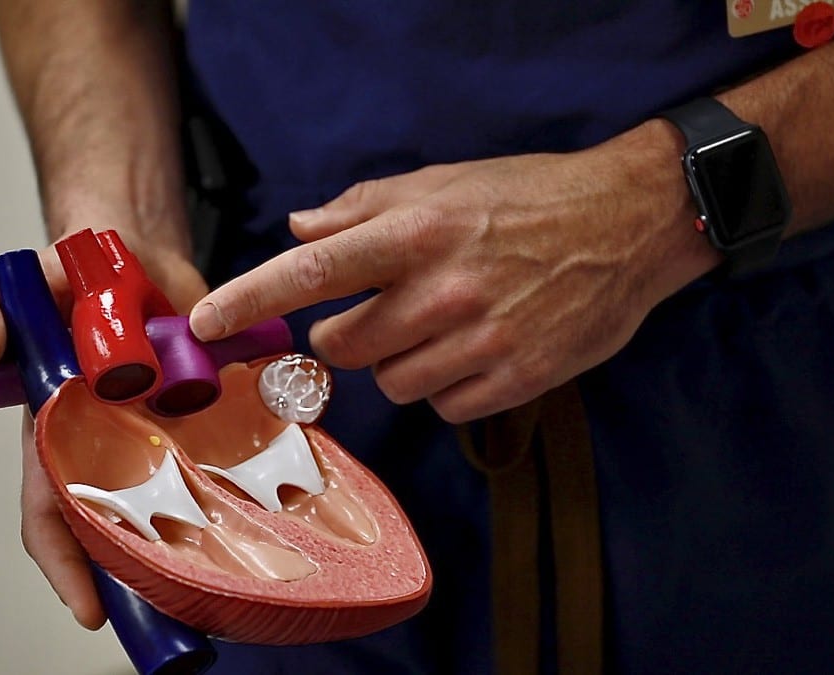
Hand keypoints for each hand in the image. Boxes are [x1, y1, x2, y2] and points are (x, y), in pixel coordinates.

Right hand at [0, 230, 207, 628]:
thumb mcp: (21, 289)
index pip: (52, 511)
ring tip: (229, 586)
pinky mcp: (210, 415)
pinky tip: (272, 513)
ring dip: (196, 544)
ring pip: (178, 505)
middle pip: (121, 526)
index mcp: (60, 433)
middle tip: (178, 617)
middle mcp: (112, 445)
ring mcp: (163, 435)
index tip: (91, 613)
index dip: (65, 565)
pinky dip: (243, 485)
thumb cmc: (69, 276)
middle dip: (140, 577)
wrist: (134, 249)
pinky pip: (226, 459)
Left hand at [189, 123, 718, 422]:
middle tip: (387, 308)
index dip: (249, 298)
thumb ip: (366, 206)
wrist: (628, 224)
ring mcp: (482, 339)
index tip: (205, 323)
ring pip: (392, 382)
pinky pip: (444, 406)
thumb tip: (300, 228)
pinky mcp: (517, 378)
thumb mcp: (445, 181)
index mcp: (418, 232)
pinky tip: (476, 349)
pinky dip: (447, 384)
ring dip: (402, 361)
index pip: (312, 271)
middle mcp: (444, 289)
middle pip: (344, 346)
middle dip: (350, 333)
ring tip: (444, 325)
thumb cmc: (529, 197)